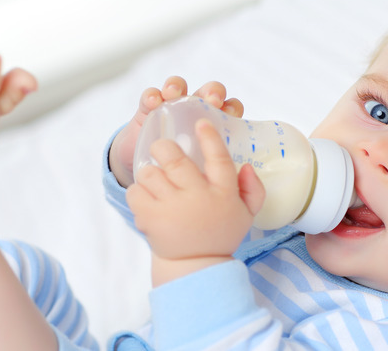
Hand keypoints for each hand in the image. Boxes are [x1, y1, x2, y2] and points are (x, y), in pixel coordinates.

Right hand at [109, 76, 244, 186]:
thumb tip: (248, 169)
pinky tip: (154, 102)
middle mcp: (197, 113)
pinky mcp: (148, 111)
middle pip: (209, 92)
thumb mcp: (208, 181)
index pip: (230, 109)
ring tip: (174, 93)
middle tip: (211, 100)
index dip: (231, 107)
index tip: (229, 114)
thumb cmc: (186, 182)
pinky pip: (151, 97)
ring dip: (178, 85)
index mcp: (216, 127)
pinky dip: (153, 95)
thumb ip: (233, 180)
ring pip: (179, 87)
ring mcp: (172, 109)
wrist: (150, 186)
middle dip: (212, 91)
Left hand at [126, 119, 264, 284]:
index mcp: (223, 194)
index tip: (201, 122)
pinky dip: (138, 191)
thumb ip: (252, 189)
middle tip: (162, 148)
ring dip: (150, 172)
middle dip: (164, 147)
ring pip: (150, 173)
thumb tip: (246, 165)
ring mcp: (172, 209)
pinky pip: (135, 192)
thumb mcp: (246, 214)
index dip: (209, 137)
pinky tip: (147, 198)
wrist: (195, 265)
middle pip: (175, 160)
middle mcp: (197, 198)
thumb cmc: (220, 232)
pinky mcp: (150, 219)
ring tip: (155, 180)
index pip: (219, 159)